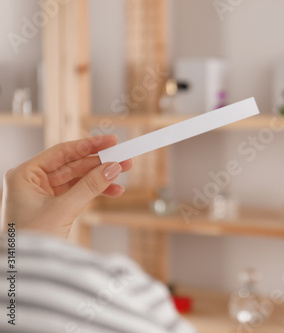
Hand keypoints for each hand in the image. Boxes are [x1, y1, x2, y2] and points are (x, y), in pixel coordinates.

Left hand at [1, 135, 132, 237]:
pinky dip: (96, 192)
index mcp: (25, 175)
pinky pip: (79, 193)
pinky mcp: (54, 207)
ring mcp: (44, 194)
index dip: (89, 146)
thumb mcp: (63, 209)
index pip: (62, 152)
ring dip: (101, 177)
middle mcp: (33, 181)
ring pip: (79, 179)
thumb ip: (90, 186)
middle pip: (73, 165)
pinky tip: (114, 191)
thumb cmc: (30, 240)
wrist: (23, 271)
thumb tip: (112, 168)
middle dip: (99, 163)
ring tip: (123, 174)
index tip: (111, 141)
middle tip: (123, 159)